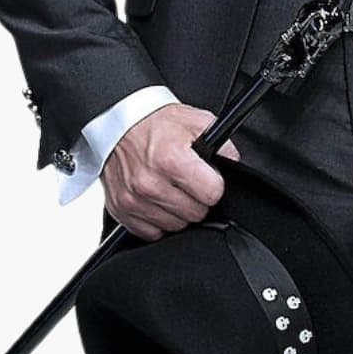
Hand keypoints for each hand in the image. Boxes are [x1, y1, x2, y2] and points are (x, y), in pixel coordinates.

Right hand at [99, 103, 240, 241]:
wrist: (118, 123)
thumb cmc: (155, 122)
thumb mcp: (196, 121)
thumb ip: (222, 144)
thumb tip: (233, 163)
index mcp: (171, 159)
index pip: (212, 194)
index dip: (214, 185)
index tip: (208, 178)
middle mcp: (150, 183)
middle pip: (195, 213)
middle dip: (197, 199)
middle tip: (187, 181)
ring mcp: (134, 199)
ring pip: (175, 226)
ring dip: (177, 210)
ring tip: (170, 186)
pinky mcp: (121, 210)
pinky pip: (151, 232)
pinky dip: (156, 219)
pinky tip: (155, 198)